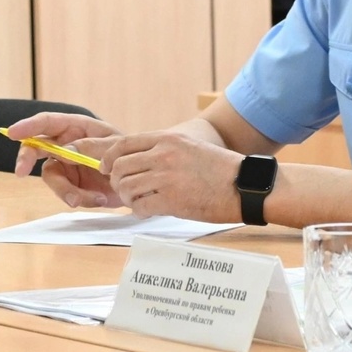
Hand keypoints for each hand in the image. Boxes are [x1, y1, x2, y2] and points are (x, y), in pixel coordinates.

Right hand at [6, 112, 123, 207]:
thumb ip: (91, 146)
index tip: (12, 133)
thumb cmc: (130, 155)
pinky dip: (82, 199)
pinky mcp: (71, 186)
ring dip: (65, 190)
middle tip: (21, 172)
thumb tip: (64, 150)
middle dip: (26, 159)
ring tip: (90, 198)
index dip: (28, 126)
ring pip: (51, 177)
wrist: (142, 181)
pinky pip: (66, 194)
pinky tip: (101, 199)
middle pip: (36, 148)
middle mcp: (67, 146)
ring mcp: (67, 167)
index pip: (48, 122)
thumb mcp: (116, 146)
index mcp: (78, 128)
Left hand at [76, 131, 245, 222]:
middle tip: (125, 189)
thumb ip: (164, 151)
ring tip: (139, 201)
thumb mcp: (191, 148)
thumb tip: (137, 163)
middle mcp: (164, 155)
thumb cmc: (222, 169)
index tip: (106, 167)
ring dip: (128, 198)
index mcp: (168, 140)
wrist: (246, 185)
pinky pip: (140, 207)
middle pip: (119, 167)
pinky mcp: (171, 201)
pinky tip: (150, 210)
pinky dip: (140, 211)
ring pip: (126, 188)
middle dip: (117, 181)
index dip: (108, 158)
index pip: (123, 144)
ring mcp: (166, 178)